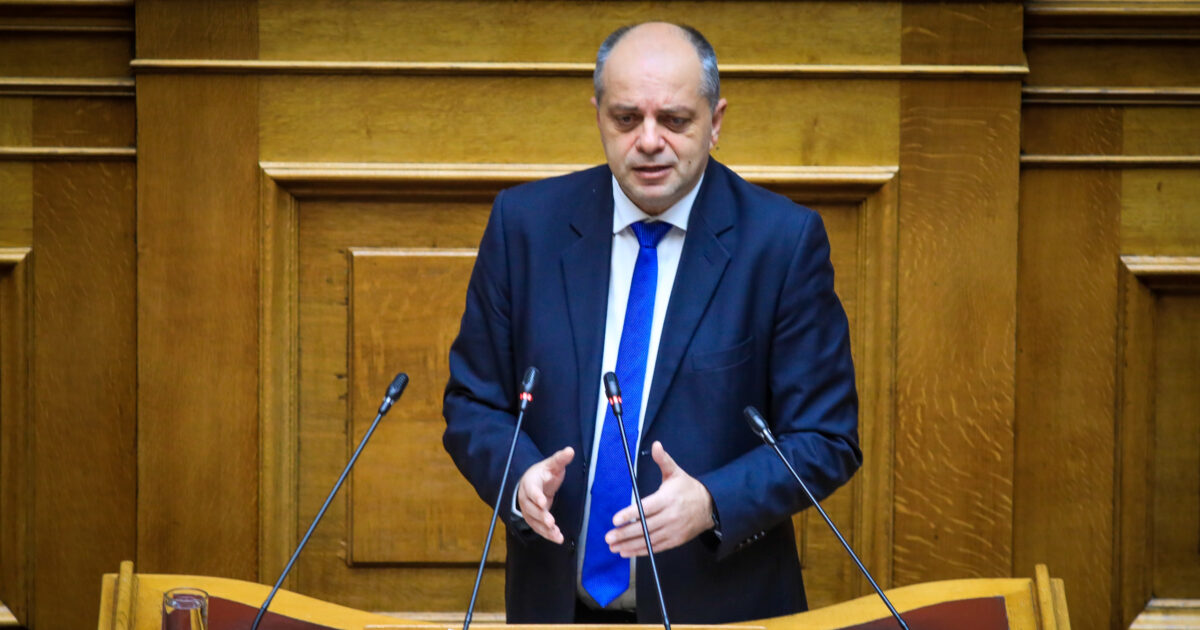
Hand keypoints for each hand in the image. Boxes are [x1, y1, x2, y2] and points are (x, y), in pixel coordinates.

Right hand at [516, 446, 574, 543]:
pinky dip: (547, 534)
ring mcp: (528, 510)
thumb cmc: (543, 473)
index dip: (537, 496)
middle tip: (551, 522)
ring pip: (534, 521)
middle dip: (541, 516)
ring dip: (545, 529)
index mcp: (530, 482)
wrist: (533, 482)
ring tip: (556, 534)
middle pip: (531, 508)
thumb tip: (570, 450)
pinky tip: (557, 538)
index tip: (543, 502)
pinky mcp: (533, 519)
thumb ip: (560, 459)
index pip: (532, 490)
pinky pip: (538, 528)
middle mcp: (525, 498)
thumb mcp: (552, 465)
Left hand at [605, 441, 713, 556]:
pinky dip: (641, 551)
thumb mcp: (676, 472)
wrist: (710, 506)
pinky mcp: (675, 541)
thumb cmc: (688, 488)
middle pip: (644, 527)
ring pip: (648, 540)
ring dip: (629, 545)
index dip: (630, 514)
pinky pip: (656, 548)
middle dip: (625, 533)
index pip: (646, 508)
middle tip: (608, 537)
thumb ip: (663, 460)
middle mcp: (670, 516)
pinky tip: (626, 551)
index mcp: (667, 499)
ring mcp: (673, 531)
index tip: (615, 519)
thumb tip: (656, 445)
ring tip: (613, 546)